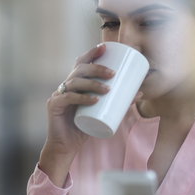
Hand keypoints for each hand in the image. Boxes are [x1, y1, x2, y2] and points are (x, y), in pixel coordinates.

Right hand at [41, 43, 142, 186]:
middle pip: (79, 70)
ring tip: (107, 89)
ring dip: (92, 84)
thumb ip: (118, 102)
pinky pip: (68, 98)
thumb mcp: (102, 112)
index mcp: (75, 83)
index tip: (104, 47)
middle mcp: (65, 86)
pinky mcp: (54, 106)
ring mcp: (58, 95)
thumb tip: (140, 93)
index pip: (81, 63)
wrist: (66, 146)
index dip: (91, 53)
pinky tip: (93, 100)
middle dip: (96, 68)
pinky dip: (81, 98)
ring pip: (74, 82)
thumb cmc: (84, 127)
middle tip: (113, 74)